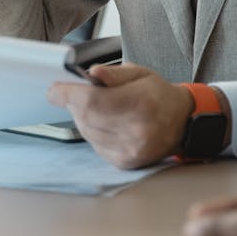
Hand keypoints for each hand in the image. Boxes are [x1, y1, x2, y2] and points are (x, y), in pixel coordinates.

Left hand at [47, 64, 198, 168]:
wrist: (181, 122)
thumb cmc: (159, 94)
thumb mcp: (140, 73)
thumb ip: (114, 74)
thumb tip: (91, 74)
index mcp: (140, 103)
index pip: (92, 101)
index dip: (67, 94)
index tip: (55, 90)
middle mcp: (136, 130)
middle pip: (86, 117)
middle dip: (74, 103)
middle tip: (77, 93)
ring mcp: (130, 149)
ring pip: (88, 132)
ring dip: (83, 118)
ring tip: (97, 106)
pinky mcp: (125, 162)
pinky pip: (95, 145)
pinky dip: (94, 132)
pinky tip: (107, 122)